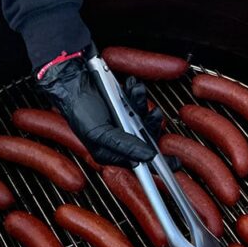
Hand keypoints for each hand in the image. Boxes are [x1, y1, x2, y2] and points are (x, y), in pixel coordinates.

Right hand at [36, 52, 162, 166]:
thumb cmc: (79, 110)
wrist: (73, 82)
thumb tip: (148, 156)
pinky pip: (139, 104)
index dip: (158, 164)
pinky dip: (137, 94)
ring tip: (135, 93)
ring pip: (145, 119)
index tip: (174, 163)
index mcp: (111, 154)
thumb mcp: (101, 133)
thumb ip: (125, 145)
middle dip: (150, 124)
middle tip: (153, 115)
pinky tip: (131, 86)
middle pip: (147, 139)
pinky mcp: (125, 108)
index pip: (139, 163)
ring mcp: (124, 124)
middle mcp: (120, 141)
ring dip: (142, 104)